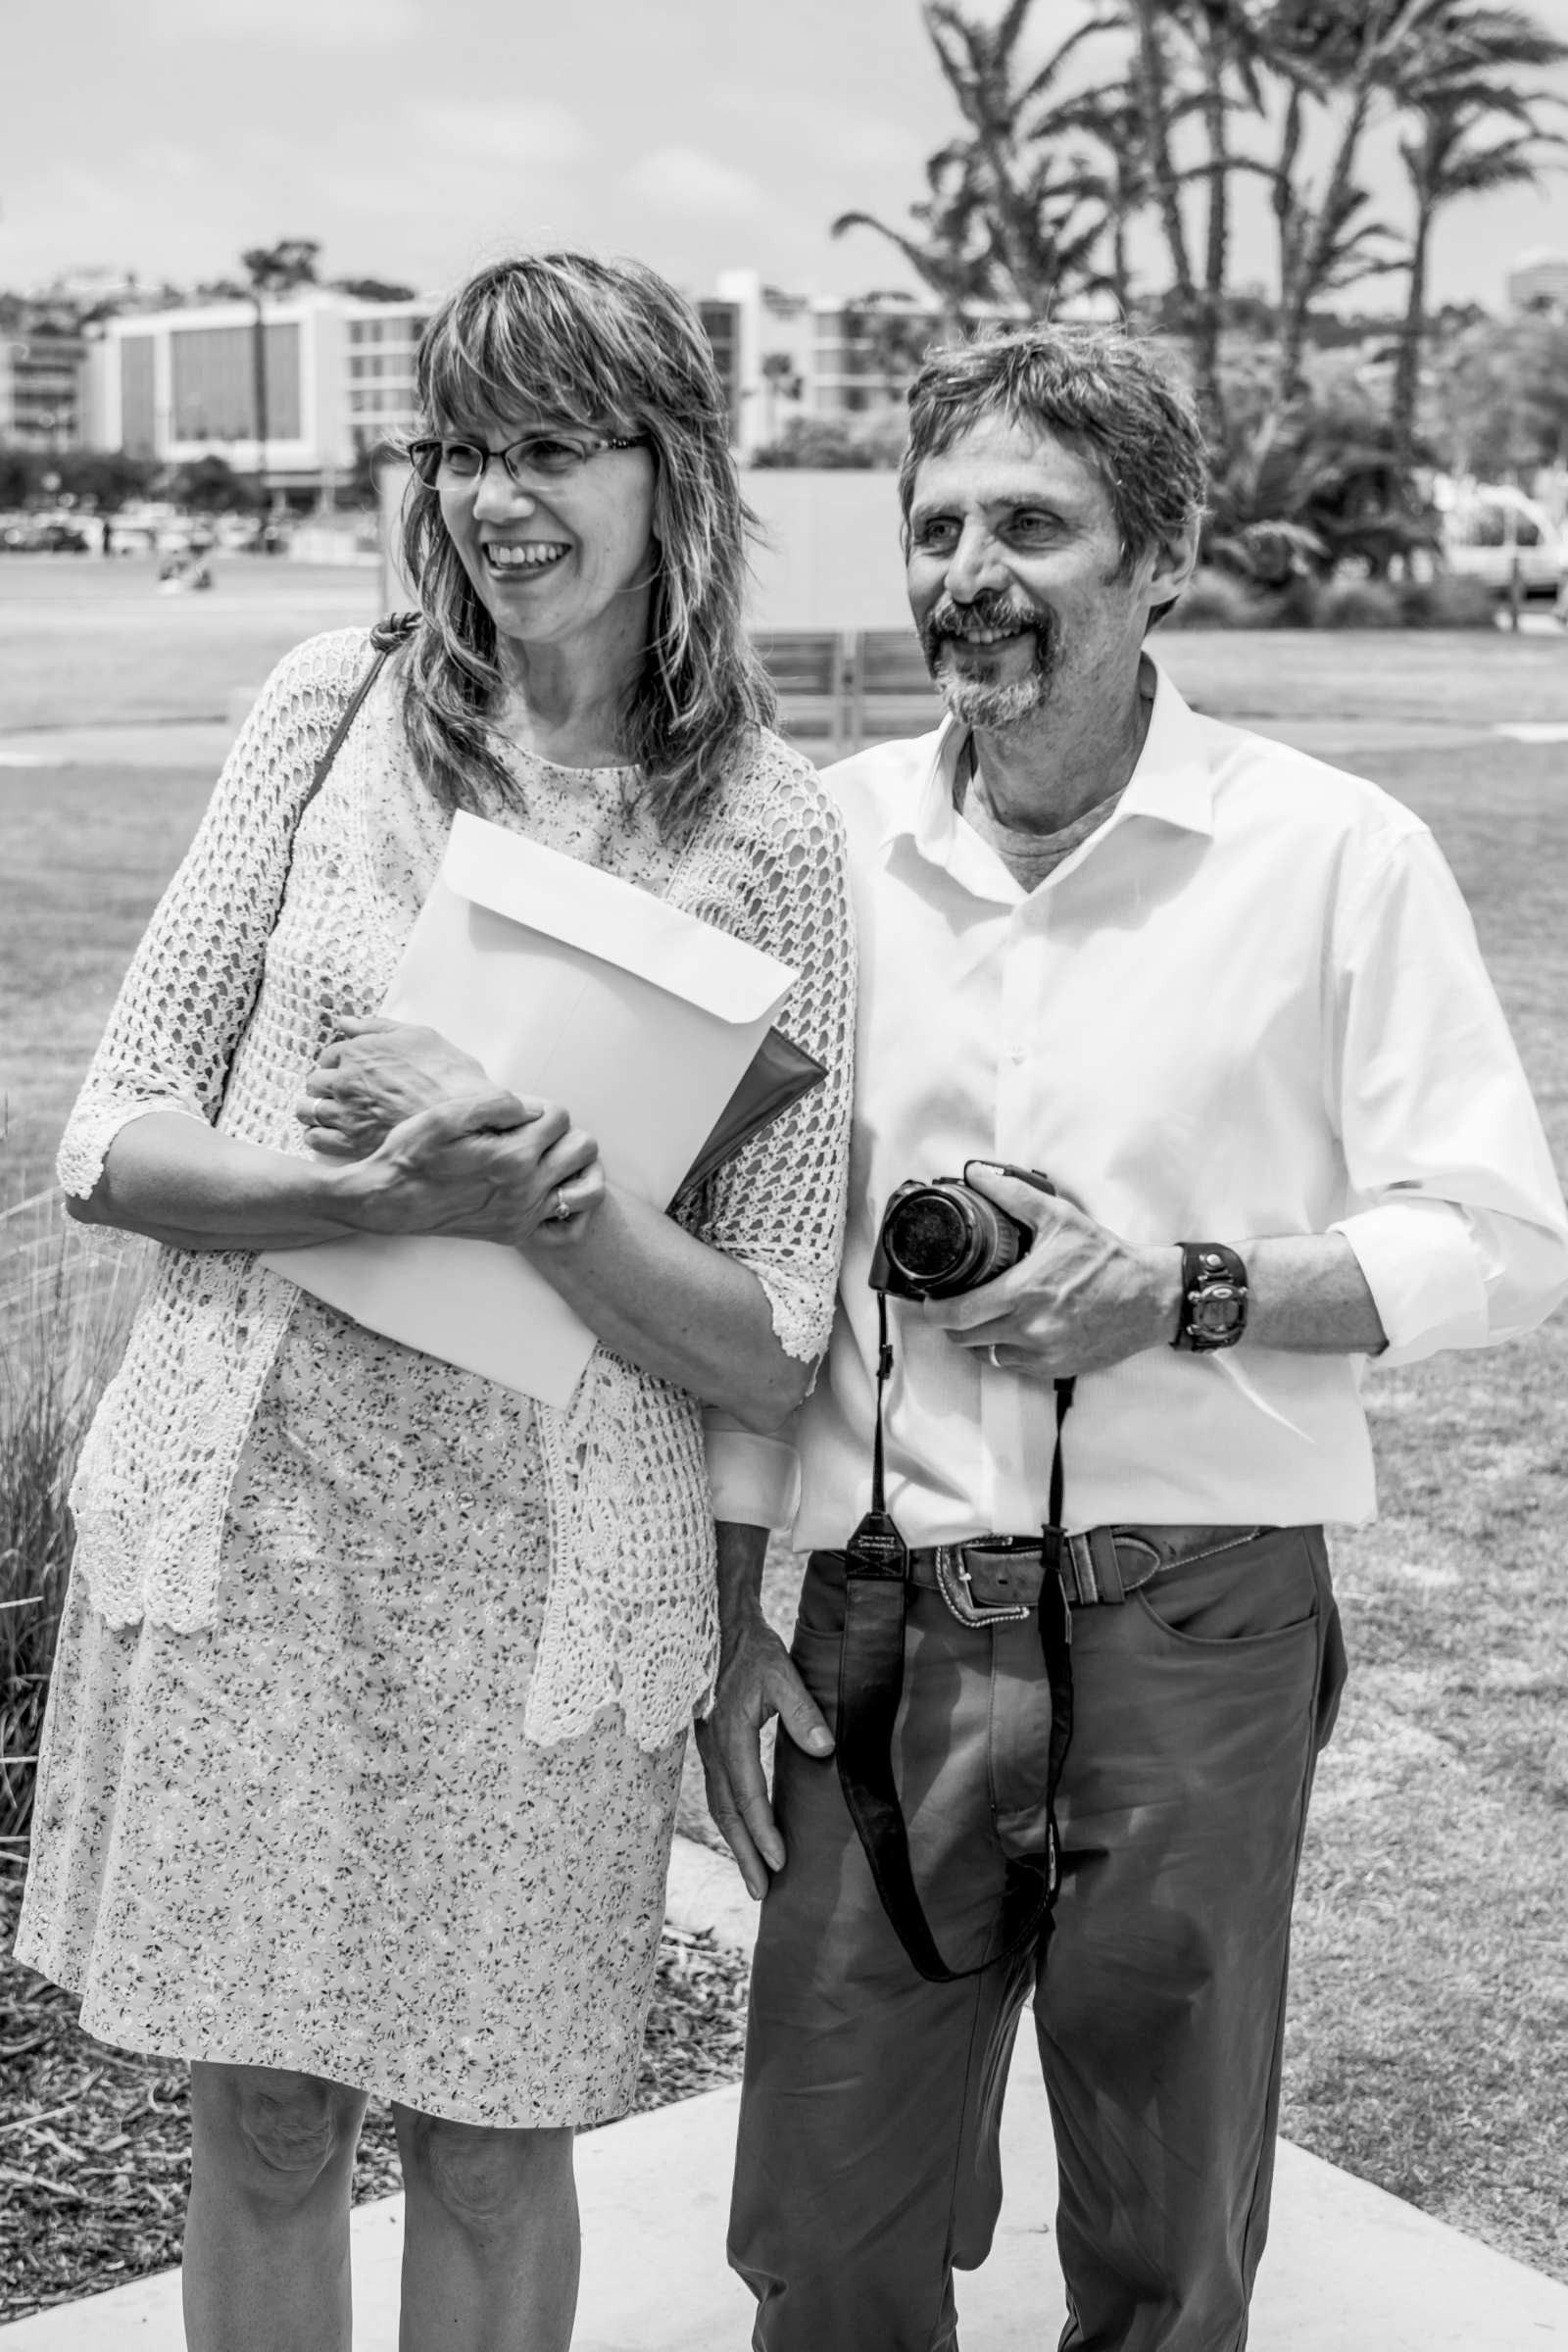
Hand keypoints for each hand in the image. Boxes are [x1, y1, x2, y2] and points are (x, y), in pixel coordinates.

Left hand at [297, 1017, 493, 1160]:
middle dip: (324, 1086)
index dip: (338, 1062)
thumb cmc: (448, 1073)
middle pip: (314, 1082)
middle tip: (341, 1092)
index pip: (328, 1055)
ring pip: (307, 1110)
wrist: (464, 1116)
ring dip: (314, 1109)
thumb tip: (344, 1021)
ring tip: (331, 1113)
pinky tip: (331, 1134)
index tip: (348, 1070)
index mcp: (358, 1051)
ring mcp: (346, 1113)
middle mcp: (345, 1081)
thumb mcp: (418, 1035)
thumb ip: (376, 1027)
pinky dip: (318, 1135)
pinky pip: (317, 1139)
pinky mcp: (351, 1143)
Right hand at [330, 1092, 603, 1245]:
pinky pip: (568, 1224)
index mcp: (512, 1157)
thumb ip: (495, 1103)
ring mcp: (523, 1216)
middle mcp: (525, 1191)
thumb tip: (531, 1108)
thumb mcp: (445, 1114)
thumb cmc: (412, 1153)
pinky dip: (567, 1204)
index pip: (561, 1117)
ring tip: (549, 1158)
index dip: (540, 1108)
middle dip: (563, 1133)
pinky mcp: (515, 1233)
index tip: (517, 1115)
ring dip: (574, 1167)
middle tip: (534, 1133)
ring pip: (588, 1188)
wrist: (387, 1201)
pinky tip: (546, 1189)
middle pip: (583, 1149)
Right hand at [695, 1596, 832, 1899]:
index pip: (748, 1795)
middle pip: (727, 1813)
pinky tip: (745, 1834)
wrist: (718, 1627)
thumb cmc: (753, 1651)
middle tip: (761, 1892)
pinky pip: (719, 1794)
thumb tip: (826, 1749)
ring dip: (737, 1843)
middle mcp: (714, 1749)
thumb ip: (803, 1711)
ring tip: (755, 1876)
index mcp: (730, 1735)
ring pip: (720, 1807)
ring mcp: (707, 1749)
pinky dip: (732, 1821)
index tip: (779, 1861)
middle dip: (745, 1854)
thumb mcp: (782, 1674)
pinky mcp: (710, 1746)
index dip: (763, 1831)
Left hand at [925, 1160, 1180, 1377]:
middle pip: (963, 1339)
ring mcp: (1042, 1354)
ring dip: (976, 1339)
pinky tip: (1010, 1330)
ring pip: (986, 1356)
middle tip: (950, 1305)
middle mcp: (1029, 1329)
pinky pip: (1013, 1366)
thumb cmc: (1106, 1259)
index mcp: (1023, 1293)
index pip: (957, 1314)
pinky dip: (1004, 1351)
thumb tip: (978, 1174)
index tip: (929, 1298)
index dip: (933, 1310)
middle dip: (949, 1324)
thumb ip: (1013, 1194)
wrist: (1149, 1298)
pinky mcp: (1056, 1369)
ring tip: (979, 1317)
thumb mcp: (1059, 1217)